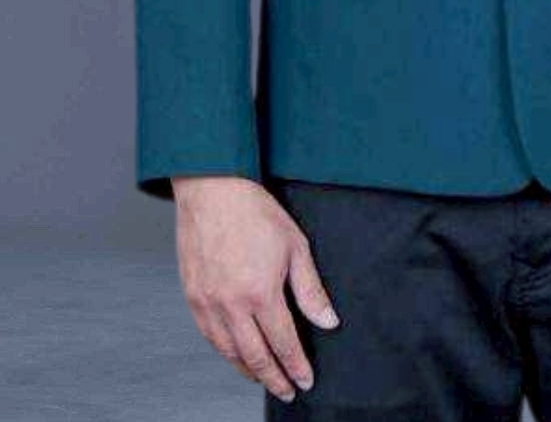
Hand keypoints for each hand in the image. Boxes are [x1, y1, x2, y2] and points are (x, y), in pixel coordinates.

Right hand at [172, 174, 340, 404]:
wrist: (213, 190)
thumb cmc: (255, 212)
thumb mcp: (295, 245)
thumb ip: (310, 289)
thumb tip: (327, 321)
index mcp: (260, 293)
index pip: (283, 343)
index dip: (296, 366)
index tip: (305, 381)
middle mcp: (231, 305)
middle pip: (255, 357)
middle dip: (274, 378)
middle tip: (287, 390)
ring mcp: (208, 303)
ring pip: (229, 352)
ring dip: (249, 370)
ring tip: (265, 377)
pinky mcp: (192, 297)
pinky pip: (209, 337)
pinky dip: (225, 352)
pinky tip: (236, 353)